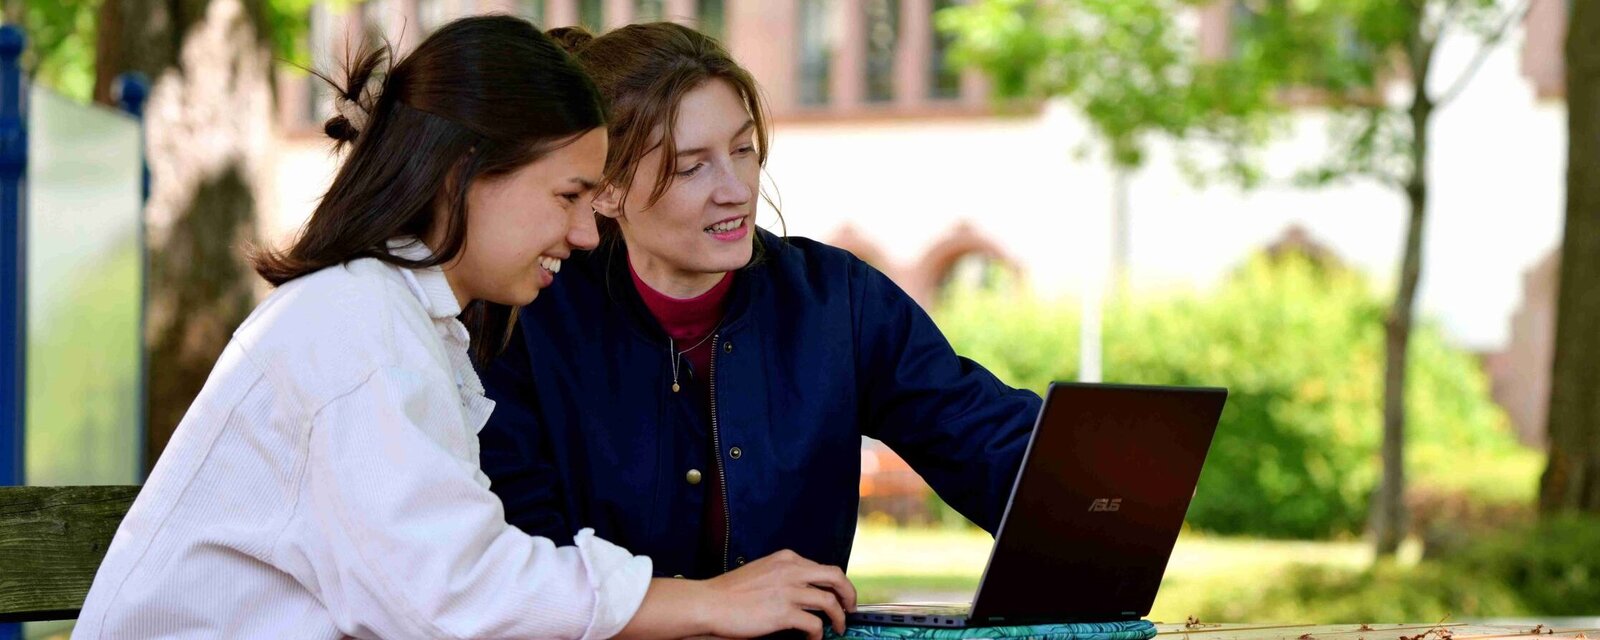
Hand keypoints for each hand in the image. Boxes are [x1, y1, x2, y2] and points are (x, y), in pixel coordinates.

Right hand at [700, 549, 857, 639]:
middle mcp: (791, 570)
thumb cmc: (729, 593)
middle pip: (835, 577)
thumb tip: (803, 592)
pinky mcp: (784, 612)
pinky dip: (819, 635)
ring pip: (830, 601)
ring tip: (838, 628)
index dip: (836, 583)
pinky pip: (815, 624)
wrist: (709, 603)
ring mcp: (789, 591)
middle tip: (850, 608)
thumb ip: (784, 577)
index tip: (839, 595)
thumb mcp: (762, 573)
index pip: (822, 567)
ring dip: (839, 618)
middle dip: (848, 594)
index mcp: (786, 559)